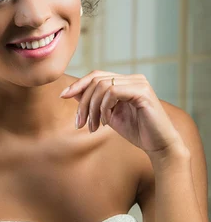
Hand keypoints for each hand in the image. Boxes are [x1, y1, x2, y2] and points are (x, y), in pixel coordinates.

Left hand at [60, 71, 185, 157]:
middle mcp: (133, 78)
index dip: (78, 84)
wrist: (159, 146)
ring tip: (92, 127)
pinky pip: (113, 92)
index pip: (96, 75)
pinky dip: (104, 107)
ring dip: (92, 108)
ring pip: (102, 86)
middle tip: (79, 124)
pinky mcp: (142, 92)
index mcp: (125, 82)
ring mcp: (139, 83)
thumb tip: (72, 92)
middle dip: (83, 102)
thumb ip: (94, 103)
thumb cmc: (137, 131)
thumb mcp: (108, 115)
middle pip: (96, 80)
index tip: (63, 95)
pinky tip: (105, 123)